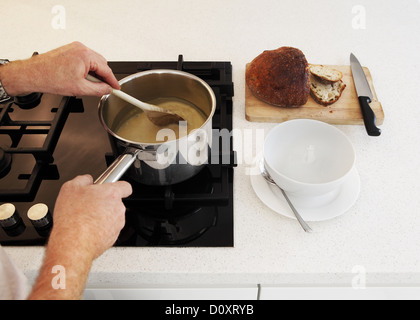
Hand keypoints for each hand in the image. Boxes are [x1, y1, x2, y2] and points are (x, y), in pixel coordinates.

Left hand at [0, 41, 119, 96]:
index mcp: (85, 55)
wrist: (33, 74)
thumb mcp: (80, 89)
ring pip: (93, 61)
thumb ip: (98, 90)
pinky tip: (81, 77)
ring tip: (87, 84)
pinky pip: (84, 59)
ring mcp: (74, 48)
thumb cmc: (51, 78)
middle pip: (101, 63)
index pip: (106, 69)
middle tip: (103, 88)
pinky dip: (86, 68)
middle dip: (103, 76)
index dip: (113, 81)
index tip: (117, 87)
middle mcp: (80, 48)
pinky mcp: (69, 50)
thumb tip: (107, 89)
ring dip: (94, 73)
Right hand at [51, 175, 131, 258]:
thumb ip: (83, 180)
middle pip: (116, 202)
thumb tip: (86, 179)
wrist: (74, 243)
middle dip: (104, 203)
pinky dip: (101, 229)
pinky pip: (109, 229)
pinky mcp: (114, 237)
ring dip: (103, 216)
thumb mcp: (70, 188)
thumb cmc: (73, 218)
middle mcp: (118, 209)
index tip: (112, 188)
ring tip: (86, 219)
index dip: (118, 186)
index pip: (125, 186)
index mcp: (112, 194)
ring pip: (112, 217)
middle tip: (89, 205)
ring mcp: (118, 224)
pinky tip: (87, 229)